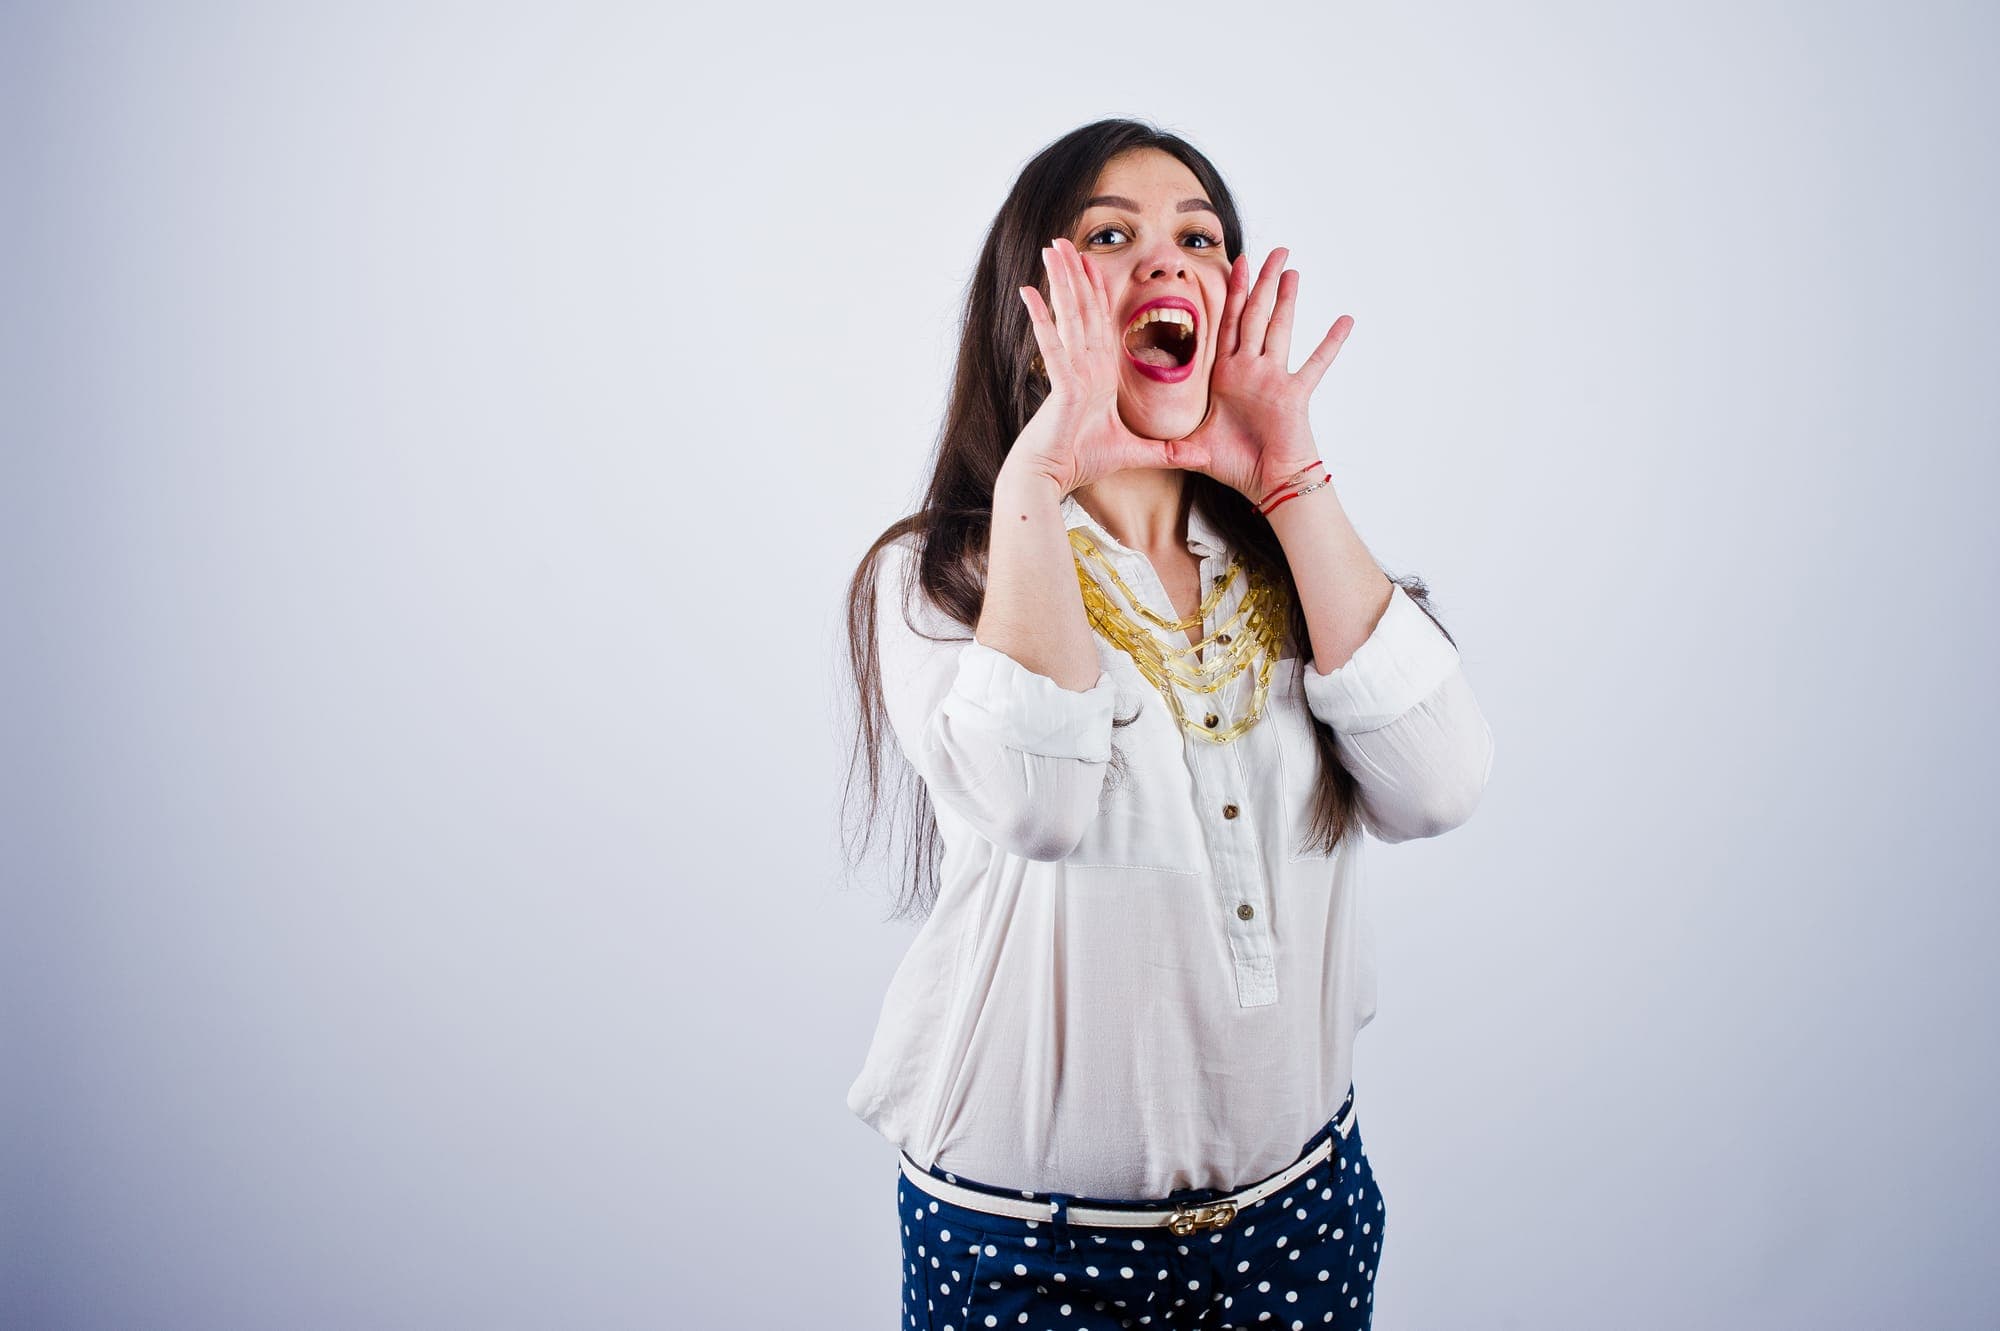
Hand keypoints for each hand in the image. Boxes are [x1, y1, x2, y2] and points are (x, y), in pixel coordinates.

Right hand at [1010, 237, 1213, 495]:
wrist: (1050, 478)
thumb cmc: (1082, 463)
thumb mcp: (1135, 453)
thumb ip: (1167, 451)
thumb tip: (1202, 457)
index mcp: (1097, 375)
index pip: (1099, 323)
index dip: (1096, 291)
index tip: (1093, 263)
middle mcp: (1083, 366)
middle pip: (1081, 309)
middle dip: (1074, 273)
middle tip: (1063, 240)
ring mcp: (1070, 371)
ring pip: (1068, 316)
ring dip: (1060, 280)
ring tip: (1050, 248)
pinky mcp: (1060, 383)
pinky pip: (1051, 343)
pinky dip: (1041, 317)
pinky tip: (1029, 290)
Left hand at [1178, 246, 1351, 506]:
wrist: (1269, 485)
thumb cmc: (1237, 466)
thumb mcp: (1195, 449)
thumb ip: (1172, 445)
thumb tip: (1142, 451)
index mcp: (1227, 376)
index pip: (1227, 325)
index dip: (1230, 294)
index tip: (1234, 264)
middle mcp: (1251, 370)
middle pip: (1254, 316)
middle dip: (1260, 282)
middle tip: (1271, 250)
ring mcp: (1274, 379)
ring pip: (1279, 329)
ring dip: (1285, 300)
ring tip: (1291, 270)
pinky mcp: (1294, 393)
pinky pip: (1316, 364)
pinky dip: (1331, 343)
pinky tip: (1346, 320)